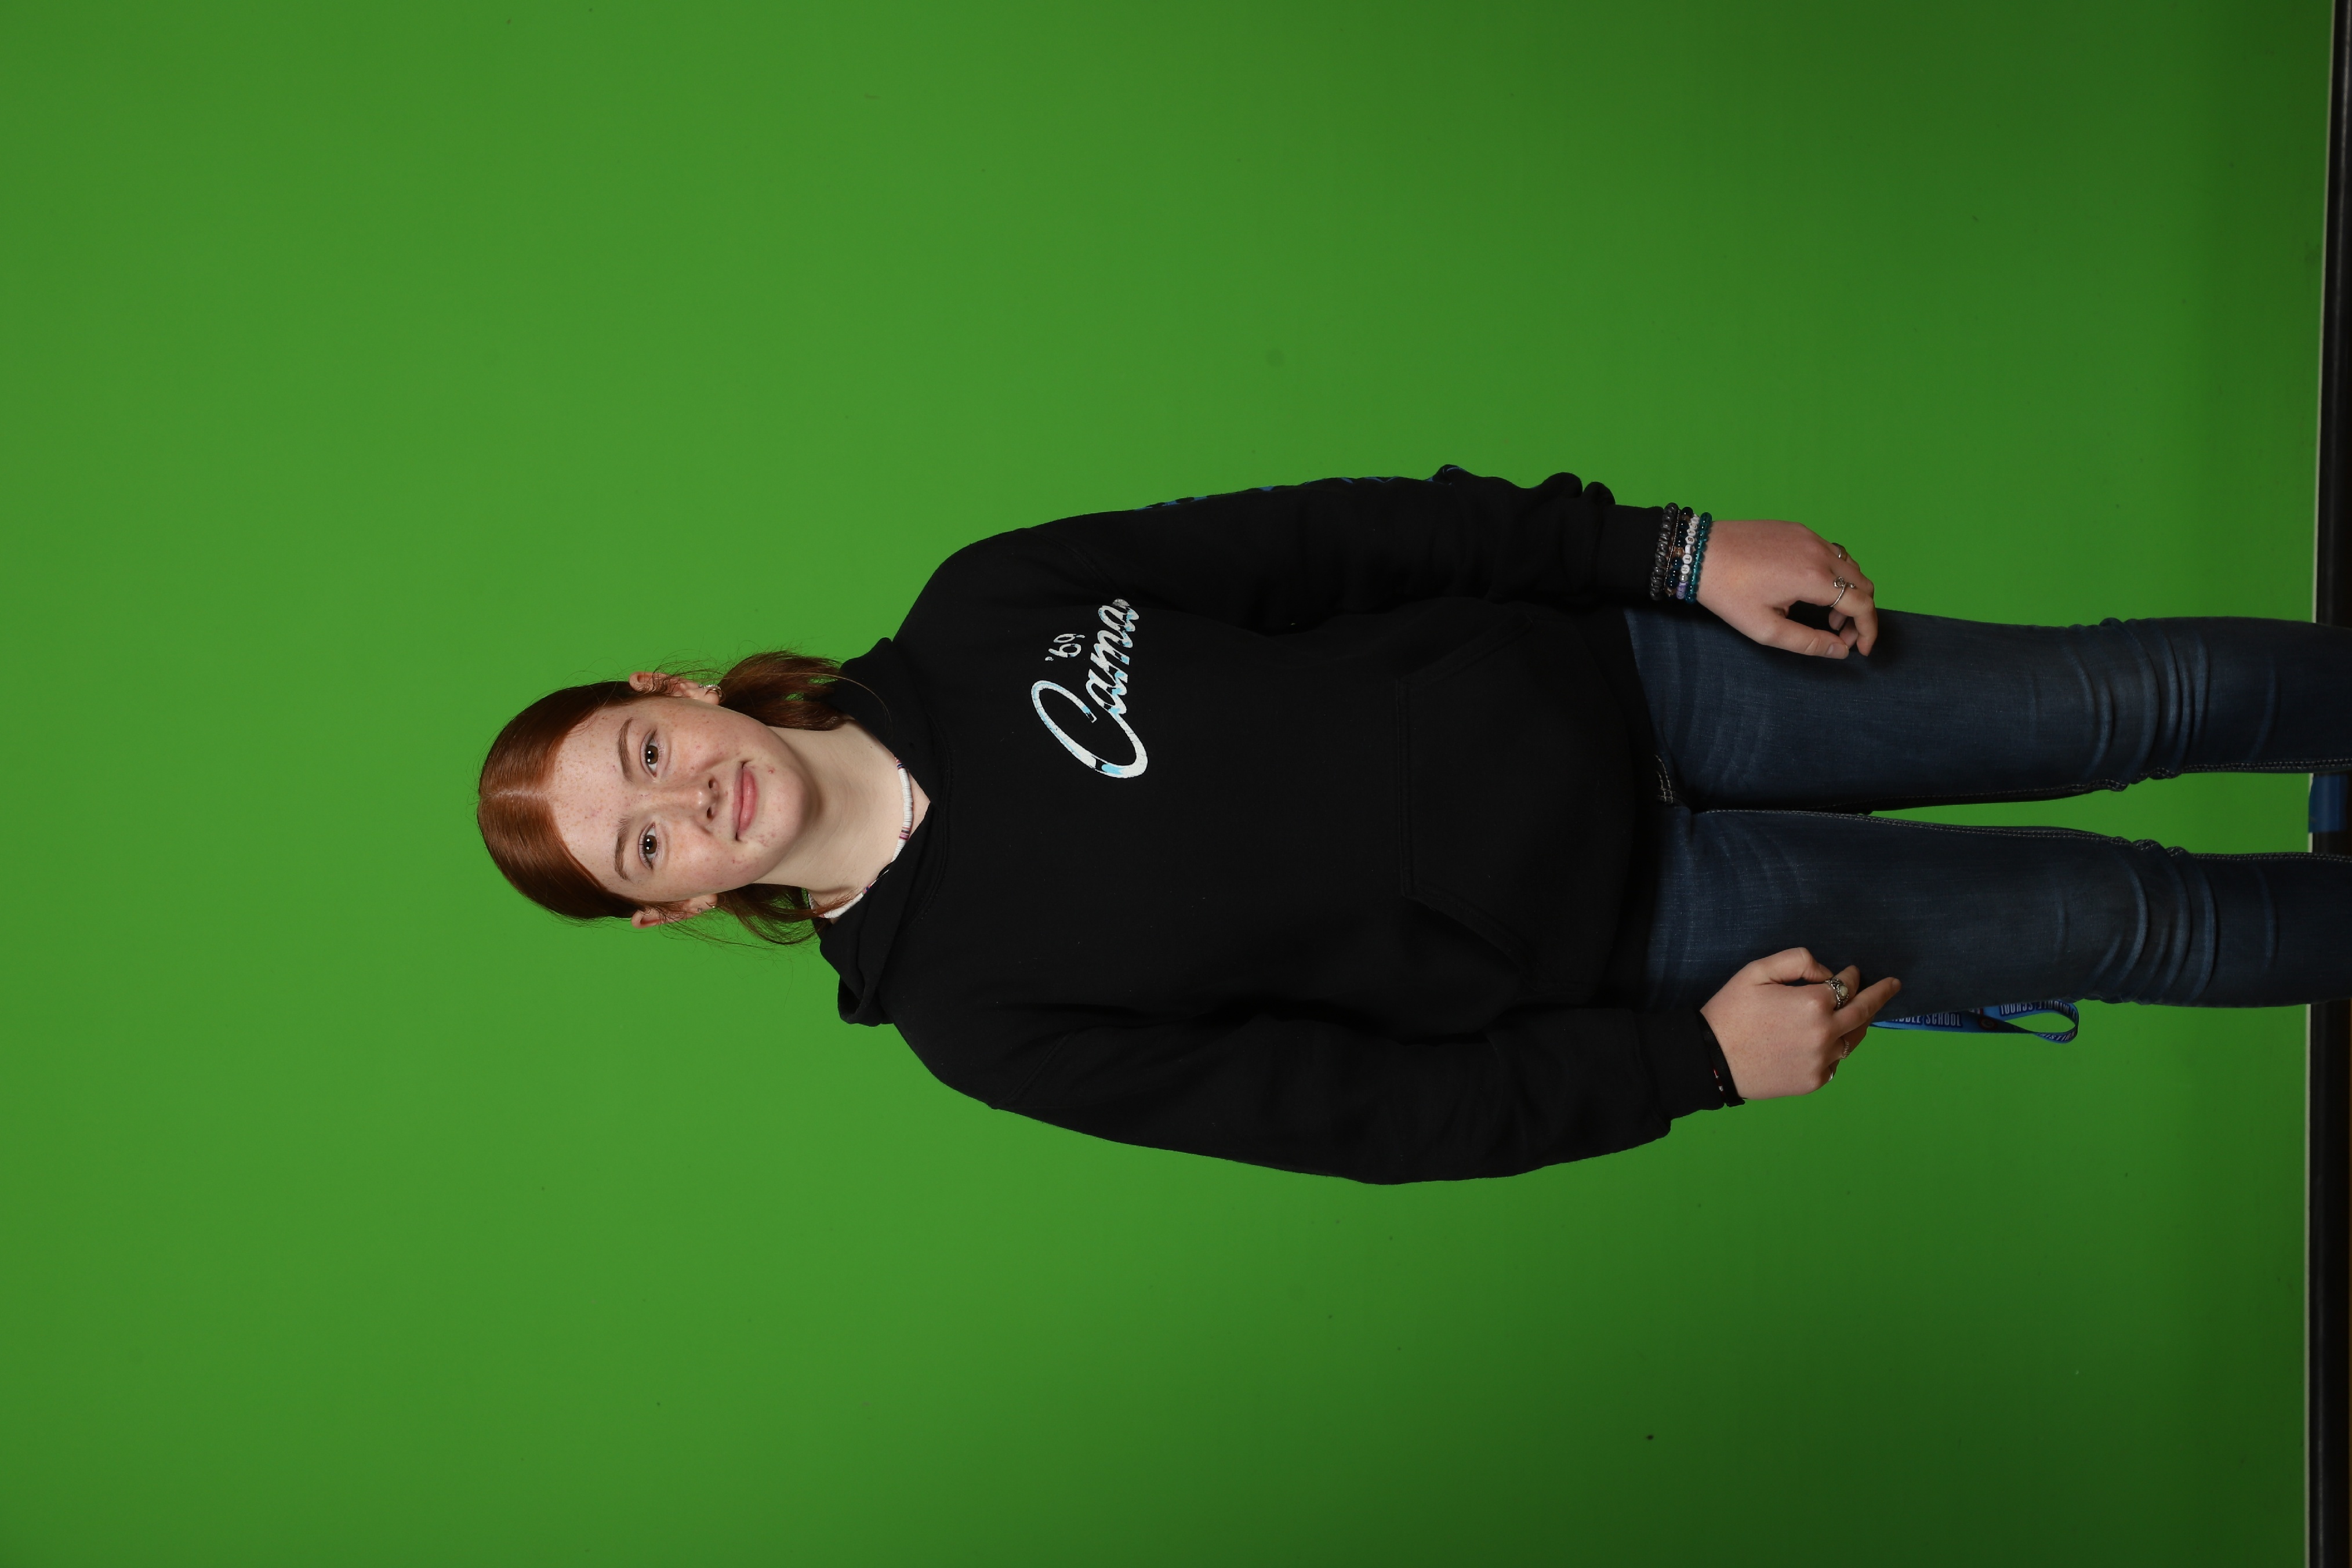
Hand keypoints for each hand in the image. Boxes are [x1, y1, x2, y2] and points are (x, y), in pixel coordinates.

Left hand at [1695, 520, 1879, 657]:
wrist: (1698, 552)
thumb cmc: (1727, 592)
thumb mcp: (1765, 628)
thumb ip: (1808, 643)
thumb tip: (1840, 651)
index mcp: (1813, 578)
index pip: (1862, 605)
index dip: (1868, 630)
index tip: (1861, 649)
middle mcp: (1819, 552)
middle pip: (1863, 584)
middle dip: (1860, 614)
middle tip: (1841, 635)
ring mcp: (1810, 536)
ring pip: (1851, 567)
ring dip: (1849, 593)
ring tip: (1827, 616)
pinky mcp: (1799, 529)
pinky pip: (1832, 552)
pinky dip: (1836, 574)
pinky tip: (1813, 590)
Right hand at [1699, 948, 1901, 1098]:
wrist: (1711, 1059)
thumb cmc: (1731, 1011)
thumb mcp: (1758, 970)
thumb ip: (1798, 960)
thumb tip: (1827, 972)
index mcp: (1813, 1003)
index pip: (1847, 985)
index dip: (1851, 975)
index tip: (1850, 971)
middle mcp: (1825, 1034)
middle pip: (1864, 1013)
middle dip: (1881, 996)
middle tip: (1894, 986)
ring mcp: (1822, 1061)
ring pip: (1854, 1039)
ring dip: (1859, 1024)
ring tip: (1859, 1015)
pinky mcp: (1814, 1082)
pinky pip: (1836, 1062)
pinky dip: (1836, 1048)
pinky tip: (1825, 1042)